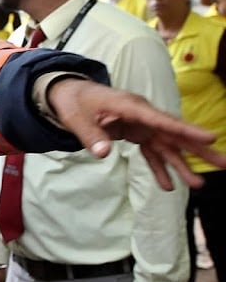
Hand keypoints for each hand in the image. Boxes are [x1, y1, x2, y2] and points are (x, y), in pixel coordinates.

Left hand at [46, 79, 225, 188]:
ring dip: (182, 164)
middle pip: (174, 133)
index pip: (162, 120)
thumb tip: (103, 153)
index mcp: (130, 106)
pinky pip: (152, 152)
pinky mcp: (137, 133)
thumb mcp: (75, 118)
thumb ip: (90, 135)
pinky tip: (168, 186)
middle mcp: (142, 115)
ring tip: (198, 184)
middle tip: (224, 163)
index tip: (210, 138)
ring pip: (167, 146)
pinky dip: (159, 168)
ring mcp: (141, 124)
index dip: (185, 130)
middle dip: (199, 149)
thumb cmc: (74, 103)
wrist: (70, 95)